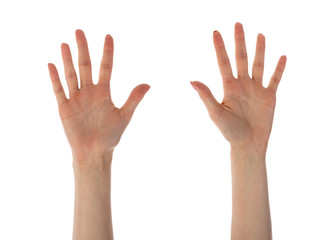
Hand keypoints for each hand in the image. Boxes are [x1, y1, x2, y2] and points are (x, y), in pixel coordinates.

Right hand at [48, 30, 149, 161]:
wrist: (94, 152)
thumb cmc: (110, 136)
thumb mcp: (124, 116)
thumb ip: (133, 99)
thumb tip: (148, 84)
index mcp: (104, 92)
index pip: (106, 67)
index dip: (107, 52)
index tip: (108, 36)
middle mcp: (89, 92)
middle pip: (85, 66)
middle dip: (83, 49)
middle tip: (79, 31)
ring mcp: (76, 99)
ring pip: (71, 75)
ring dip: (68, 60)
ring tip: (65, 44)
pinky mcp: (65, 108)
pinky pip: (59, 90)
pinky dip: (55, 79)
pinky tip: (52, 65)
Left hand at [191, 22, 285, 150]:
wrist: (248, 144)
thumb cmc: (230, 132)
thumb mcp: (216, 113)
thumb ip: (206, 96)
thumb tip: (192, 80)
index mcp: (229, 87)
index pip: (223, 62)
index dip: (220, 48)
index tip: (216, 32)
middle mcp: (242, 84)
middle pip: (241, 58)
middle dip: (239, 42)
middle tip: (238, 24)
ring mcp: (256, 89)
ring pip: (258, 65)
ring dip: (259, 51)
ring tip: (260, 35)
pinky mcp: (269, 96)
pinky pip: (275, 79)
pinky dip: (279, 69)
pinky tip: (282, 56)